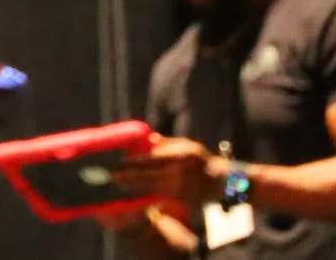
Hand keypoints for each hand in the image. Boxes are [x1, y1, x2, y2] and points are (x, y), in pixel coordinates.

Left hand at [109, 134, 227, 208]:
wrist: (223, 183)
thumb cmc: (201, 161)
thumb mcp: (187, 146)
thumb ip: (166, 144)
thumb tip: (146, 138)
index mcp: (181, 155)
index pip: (153, 157)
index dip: (135, 160)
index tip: (120, 159)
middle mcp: (181, 171)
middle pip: (149, 173)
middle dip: (129, 175)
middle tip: (112, 174)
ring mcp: (180, 187)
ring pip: (151, 186)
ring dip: (133, 186)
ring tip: (117, 183)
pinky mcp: (180, 198)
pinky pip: (158, 195)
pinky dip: (144, 194)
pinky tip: (133, 193)